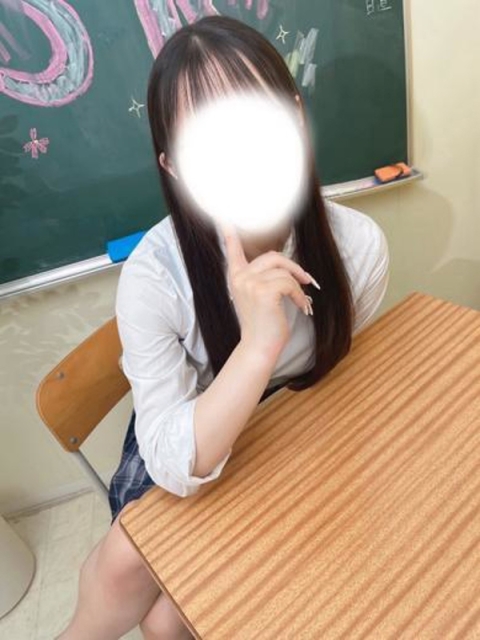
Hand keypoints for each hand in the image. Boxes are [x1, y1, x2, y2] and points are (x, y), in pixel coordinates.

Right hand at [220, 222, 313, 359]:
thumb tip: (285, 266)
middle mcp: (240, 277)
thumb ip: (263, 278)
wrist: (259, 347)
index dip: (230, 233)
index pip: (232, 250)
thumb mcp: (258, 297)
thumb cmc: (263, 325)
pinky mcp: (263, 291)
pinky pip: (289, 284)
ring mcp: (250, 283)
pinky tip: (301, 307)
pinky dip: (299, 295)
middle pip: (273, 256)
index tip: (224, 217)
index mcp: (236, 277)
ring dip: (297, 287)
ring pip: (284, 272)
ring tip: (301, 301)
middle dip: (293, 266)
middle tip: (306, 280)